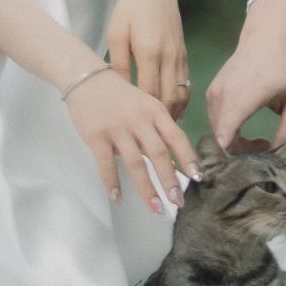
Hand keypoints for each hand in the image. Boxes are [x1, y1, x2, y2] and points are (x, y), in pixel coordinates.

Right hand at [65, 68, 200, 213]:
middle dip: (170, 180)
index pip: (176, 137)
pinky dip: (112, 183)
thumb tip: (170, 160)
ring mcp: (118, 129)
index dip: (188, 157)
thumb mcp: (145, 104)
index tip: (198, 177)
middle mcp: (139, 120)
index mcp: (155, 111)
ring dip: (147, 188)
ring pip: (136, 163)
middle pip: (159, 153)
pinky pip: (106, 165)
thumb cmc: (119, 95)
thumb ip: (157, 127)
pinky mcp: (96, 137)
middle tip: (178, 202)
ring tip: (155, 207)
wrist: (86, 78)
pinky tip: (118, 198)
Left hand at [104, 0, 190, 119]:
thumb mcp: (116, 34)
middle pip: (169, 97)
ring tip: (162, 129)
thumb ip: (118, 63)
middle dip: (161, 119)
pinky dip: (182, 100)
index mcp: (149, 52)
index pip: (149, 93)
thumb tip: (119, 92)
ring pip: (182, 92)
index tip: (134, 127)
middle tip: (150, 136)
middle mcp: (169, 56)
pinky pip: (187, 83)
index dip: (143, 113)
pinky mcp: (185, 53)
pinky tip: (173, 111)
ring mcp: (180, 55)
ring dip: (174, 113)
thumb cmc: (129, 9)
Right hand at [204, 0, 285, 148]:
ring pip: (217, 133)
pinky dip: (228, 131)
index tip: (254, 164)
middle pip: (221, 141)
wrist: (267, 36)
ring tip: (258, 139)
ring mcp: (213, 93)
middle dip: (240, 154)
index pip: (224, 137)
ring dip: (234, 143)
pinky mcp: (211, 92)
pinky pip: (216, 121)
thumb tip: (278, 156)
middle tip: (264, 148)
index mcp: (243, 97)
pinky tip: (246, 127)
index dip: (234, 159)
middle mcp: (222, 96)